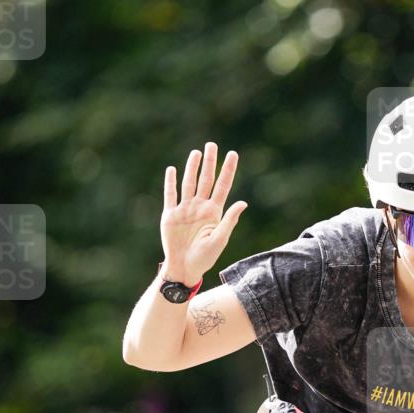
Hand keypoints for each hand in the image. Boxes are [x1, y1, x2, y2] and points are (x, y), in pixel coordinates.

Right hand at [159, 142, 246, 284]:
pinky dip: (171, 182)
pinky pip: (170, 195)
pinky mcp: (170, 215)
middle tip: (212, 145)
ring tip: (196, 152)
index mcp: (214, 212)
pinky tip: (173, 170)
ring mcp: (185, 209)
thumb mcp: (220, 239)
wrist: (184, 267)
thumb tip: (243, 202)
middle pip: (206, 179)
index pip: (223, 186)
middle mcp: (200, 207)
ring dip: (192, 167)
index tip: (232, 154)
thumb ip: (230, 220)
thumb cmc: (205, 257)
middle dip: (209, 162)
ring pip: (189, 183)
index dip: (228, 170)